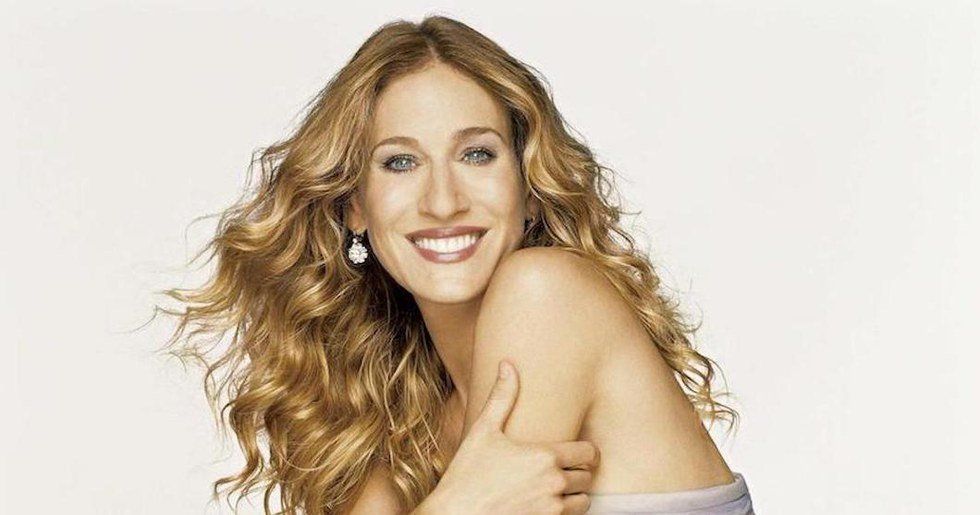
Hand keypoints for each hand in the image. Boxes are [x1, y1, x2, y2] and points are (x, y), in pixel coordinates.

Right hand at [419, 359, 599, 513]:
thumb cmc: (466, 475)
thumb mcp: (483, 431)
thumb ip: (502, 397)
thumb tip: (508, 364)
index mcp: (545, 456)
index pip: (590, 453)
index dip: (587, 452)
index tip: (579, 452)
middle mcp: (554, 483)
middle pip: (588, 478)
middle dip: (579, 473)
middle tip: (564, 470)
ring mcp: (551, 510)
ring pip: (584, 502)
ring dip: (575, 496)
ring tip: (557, 489)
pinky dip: (564, 513)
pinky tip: (545, 505)